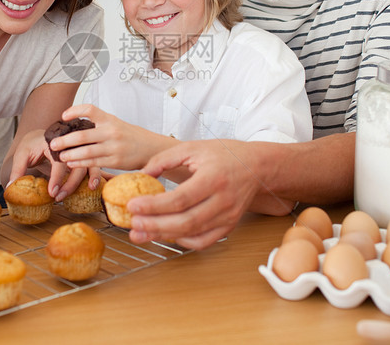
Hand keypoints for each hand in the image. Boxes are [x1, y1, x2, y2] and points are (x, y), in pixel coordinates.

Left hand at [6, 129, 91, 201]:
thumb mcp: (22, 154)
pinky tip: (94, 185)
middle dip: (70, 183)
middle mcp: (69, 143)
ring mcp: (78, 148)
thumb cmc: (32, 144)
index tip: (52, 193)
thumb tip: (11, 187)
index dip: (56, 178)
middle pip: (76, 163)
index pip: (58, 161)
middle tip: (59, 198)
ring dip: (86, 179)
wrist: (40, 134)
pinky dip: (96, 174)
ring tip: (82, 192)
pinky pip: (93, 163)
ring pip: (87, 163)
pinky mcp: (83, 154)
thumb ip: (17, 169)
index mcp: (54, 141)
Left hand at [56, 104, 177, 170]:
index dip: (74, 110)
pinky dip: (80, 163)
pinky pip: (94, 162)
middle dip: (65, 140)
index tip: (63, 116)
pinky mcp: (115, 161)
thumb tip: (73, 125)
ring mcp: (114, 147)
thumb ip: (98, 123)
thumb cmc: (129, 135)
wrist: (151, 148)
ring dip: (70, 154)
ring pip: (86, 151)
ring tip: (60, 156)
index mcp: (110, 119)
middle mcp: (111, 131)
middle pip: (83, 135)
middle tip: (53, 144)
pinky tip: (72, 162)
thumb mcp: (116, 123)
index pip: (90, 109)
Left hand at [126, 140, 262, 249]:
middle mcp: (223, 200)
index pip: (180, 198)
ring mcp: (228, 216)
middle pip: (185, 221)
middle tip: (132, 224)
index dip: (154, 205)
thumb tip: (142, 175)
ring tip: (140, 233)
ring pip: (192, 234)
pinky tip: (167, 235)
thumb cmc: (226, 154)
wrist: (256, 166)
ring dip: (163, 236)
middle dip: (155, 225)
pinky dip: (184, 242)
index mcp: (214, 178)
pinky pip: (204, 241)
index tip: (133, 205)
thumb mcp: (193, 147)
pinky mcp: (228, 225)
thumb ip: (164, 159)